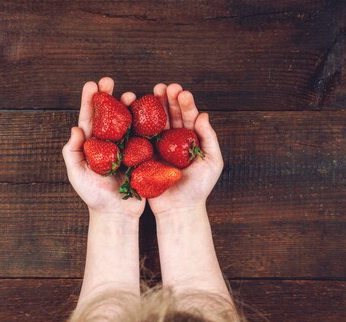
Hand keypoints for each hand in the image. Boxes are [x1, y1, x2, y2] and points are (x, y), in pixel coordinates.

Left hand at [62, 77, 145, 218]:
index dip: (90, 101)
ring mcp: (126, 147)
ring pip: (127, 120)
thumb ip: (73, 153)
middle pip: (109, 114)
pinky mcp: (141, 154)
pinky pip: (145, 135)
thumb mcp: (77, 175)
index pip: (89, 118)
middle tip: (109, 80)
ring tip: (130, 94)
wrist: (117, 214)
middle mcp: (109, 142)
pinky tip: (149, 110)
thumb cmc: (94, 197)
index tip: (92, 84)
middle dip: (109, 96)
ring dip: (128, 105)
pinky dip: (146, 121)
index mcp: (92, 144)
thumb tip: (75, 129)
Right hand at [124, 83, 223, 214]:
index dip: (184, 103)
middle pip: (169, 115)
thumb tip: (204, 115)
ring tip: (147, 93)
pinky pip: (139, 138)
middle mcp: (172, 140)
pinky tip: (132, 111)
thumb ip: (209, 139)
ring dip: (150, 107)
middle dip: (166, 99)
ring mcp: (156, 147)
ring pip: (153, 123)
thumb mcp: (212, 162)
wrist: (178, 209)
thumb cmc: (198, 188)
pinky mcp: (143, 156)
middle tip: (163, 87)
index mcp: (189, 139)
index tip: (181, 92)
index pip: (187, 116)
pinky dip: (135, 124)